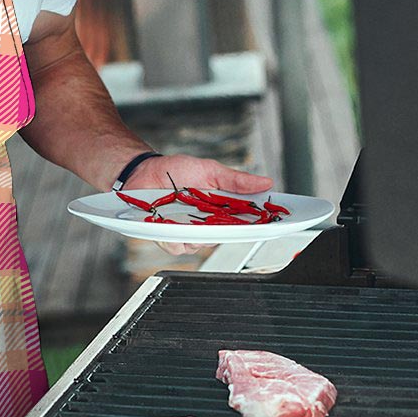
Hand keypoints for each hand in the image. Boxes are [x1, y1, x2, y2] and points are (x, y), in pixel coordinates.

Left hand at [124, 154, 273, 256]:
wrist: (144, 172)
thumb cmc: (176, 171)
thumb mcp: (210, 170)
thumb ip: (236, 180)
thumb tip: (265, 182)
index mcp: (221, 209)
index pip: (246, 222)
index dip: (260, 225)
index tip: (273, 223)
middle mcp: (207, 224)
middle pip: (225, 237)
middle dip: (226, 229)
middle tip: (221, 216)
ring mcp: (188, 232)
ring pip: (201, 245)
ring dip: (196, 232)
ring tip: (187, 213)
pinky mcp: (168, 237)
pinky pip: (177, 246)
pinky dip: (174, 236)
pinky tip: (169, 222)